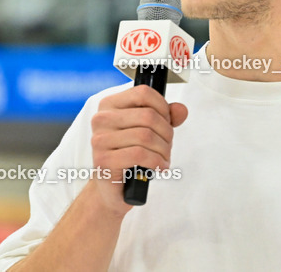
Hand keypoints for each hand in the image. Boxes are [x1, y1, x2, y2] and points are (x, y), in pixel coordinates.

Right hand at [89, 85, 188, 217]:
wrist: (114, 187)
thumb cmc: (131, 154)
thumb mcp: (152, 130)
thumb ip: (167, 116)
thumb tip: (180, 110)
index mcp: (110, 104)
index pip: (143, 93)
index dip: (163, 107)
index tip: (167, 121)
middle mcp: (101, 119)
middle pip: (148, 116)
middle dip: (166, 132)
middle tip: (167, 145)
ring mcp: (100, 140)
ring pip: (145, 136)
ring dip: (163, 149)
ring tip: (163, 157)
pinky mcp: (103, 161)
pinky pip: (139, 154)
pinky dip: (156, 161)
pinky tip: (159, 167)